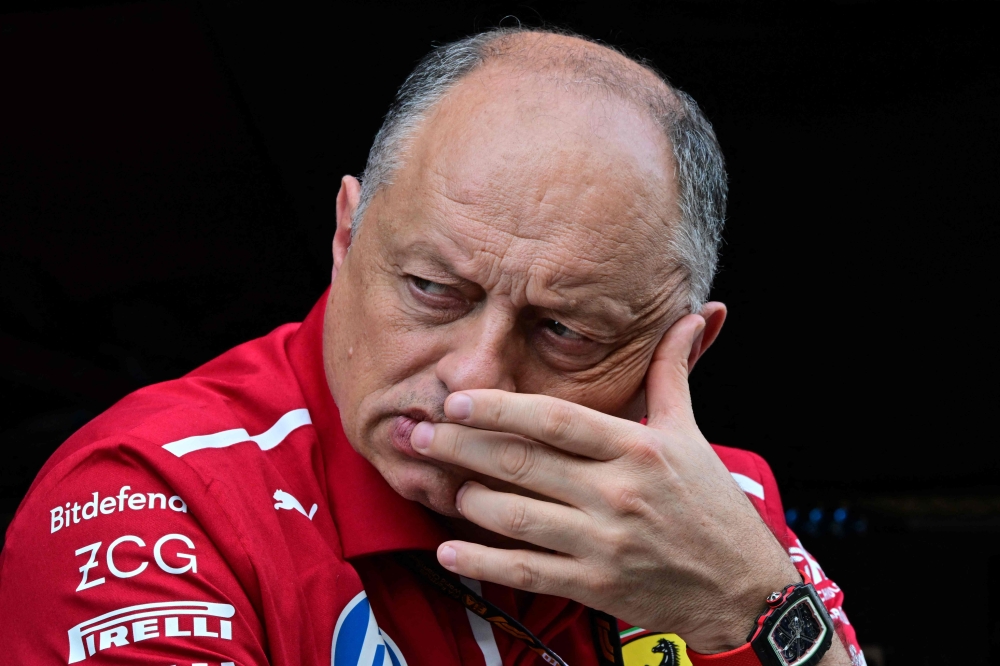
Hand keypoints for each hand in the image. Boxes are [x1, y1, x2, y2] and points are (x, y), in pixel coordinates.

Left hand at [409, 313, 800, 652]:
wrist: (742, 589)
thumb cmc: (710, 507)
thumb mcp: (691, 433)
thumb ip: (672, 373)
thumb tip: (688, 315)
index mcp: (637, 449)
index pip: (556, 420)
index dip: (499, 408)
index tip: (454, 400)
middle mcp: (617, 493)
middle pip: (522, 463)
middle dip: (460, 448)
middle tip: (416, 436)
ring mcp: (604, 543)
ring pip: (516, 517)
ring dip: (468, 500)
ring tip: (440, 484)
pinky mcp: (595, 585)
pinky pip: (526, 572)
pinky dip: (482, 562)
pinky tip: (447, 550)